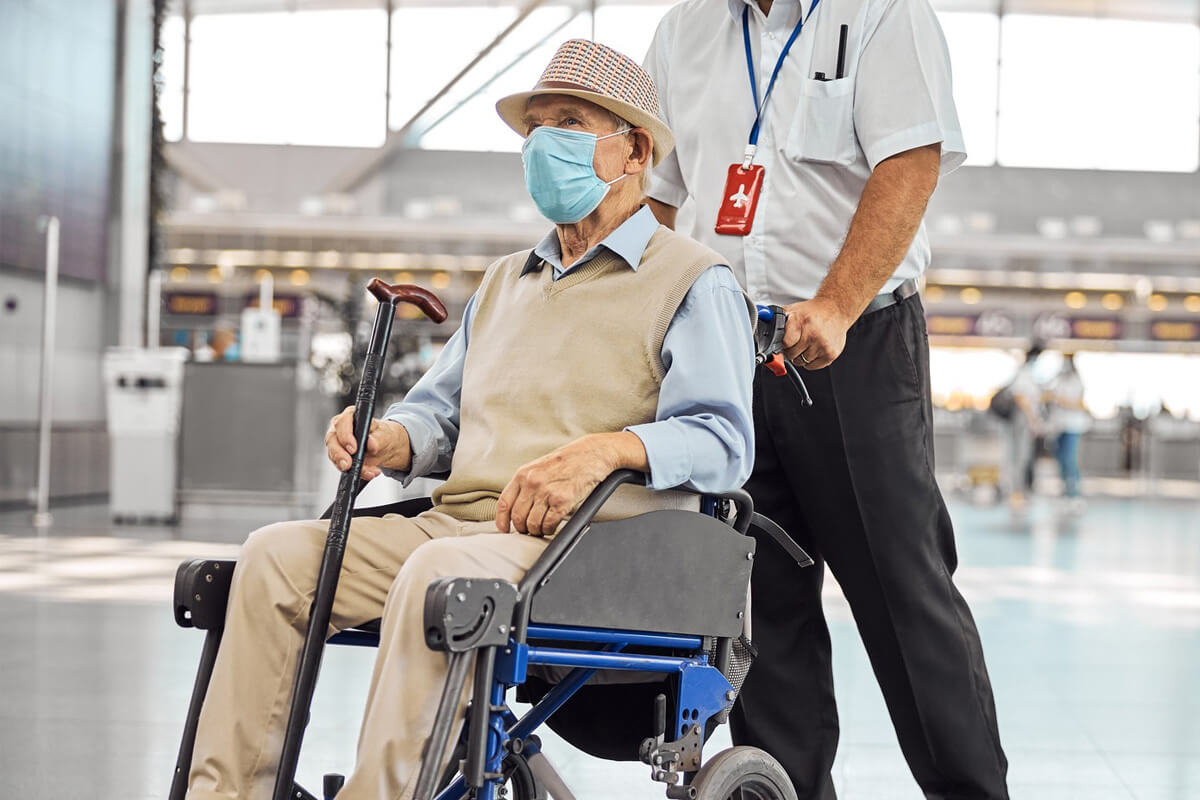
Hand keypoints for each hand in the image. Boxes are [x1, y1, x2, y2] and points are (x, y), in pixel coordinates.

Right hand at [324, 406, 411, 480]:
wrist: (384, 448)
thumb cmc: (382, 435)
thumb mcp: (385, 435)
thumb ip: (378, 438)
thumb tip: (371, 443)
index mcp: (350, 417)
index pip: (342, 423)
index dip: (345, 436)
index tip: (353, 449)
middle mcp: (340, 429)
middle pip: (332, 440)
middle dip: (339, 455)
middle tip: (349, 465)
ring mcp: (337, 443)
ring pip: (334, 455)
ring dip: (349, 466)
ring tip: (367, 471)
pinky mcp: (339, 457)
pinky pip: (341, 466)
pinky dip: (355, 472)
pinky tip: (367, 473)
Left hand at [495, 434, 621, 535]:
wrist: (592, 454)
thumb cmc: (569, 460)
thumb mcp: (540, 467)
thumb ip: (527, 484)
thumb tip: (519, 507)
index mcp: (523, 474)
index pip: (504, 502)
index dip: (501, 520)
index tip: (503, 529)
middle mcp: (532, 483)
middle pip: (518, 517)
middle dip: (522, 528)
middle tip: (529, 529)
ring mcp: (546, 492)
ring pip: (532, 524)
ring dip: (536, 530)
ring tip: (542, 528)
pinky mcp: (562, 501)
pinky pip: (549, 524)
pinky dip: (549, 529)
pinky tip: (552, 526)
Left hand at [782, 296, 853, 370]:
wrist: (836, 310)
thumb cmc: (813, 312)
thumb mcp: (792, 310)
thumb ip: (777, 320)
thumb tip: (762, 324)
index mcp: (801, 322)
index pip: (785, 343)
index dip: (783, 344)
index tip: (785, 341)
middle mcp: (812, 334)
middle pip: (792, 355)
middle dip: (791, 350)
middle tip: (797, 342)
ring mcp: (823, 345)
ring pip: (801, 362)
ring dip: (801, 356)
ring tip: (807, 344)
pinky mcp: (831, 354)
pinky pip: (812, 367)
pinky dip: (811, 361)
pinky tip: (814, 349)